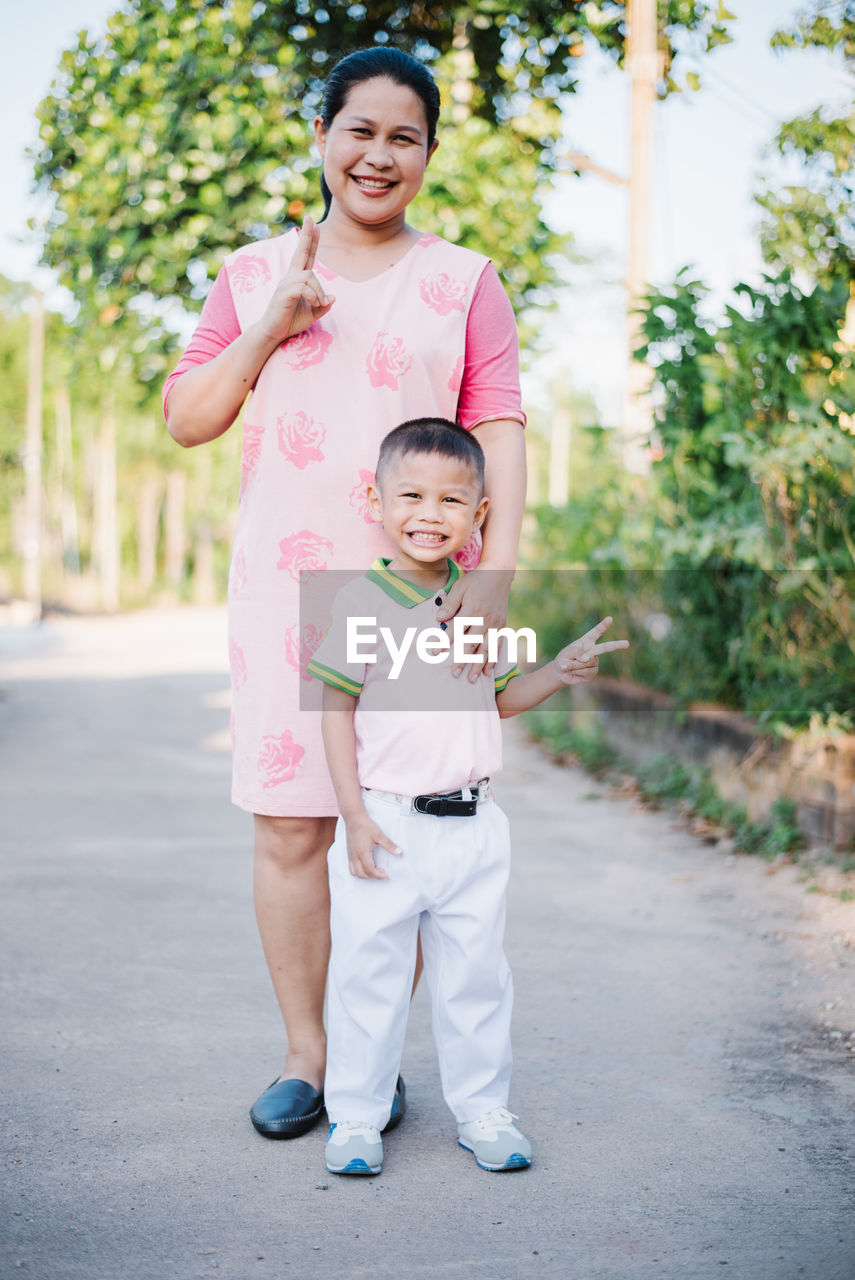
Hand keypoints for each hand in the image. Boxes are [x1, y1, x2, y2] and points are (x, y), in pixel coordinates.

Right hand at [257, 217, 334, 345]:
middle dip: (307, 236)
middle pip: (301, 253)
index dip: (310, 240)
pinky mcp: (283, 293)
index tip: (314, 224)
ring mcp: (285, 284)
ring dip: (319, 291)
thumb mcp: (313, 314)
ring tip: (320, 304)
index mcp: (297, 279)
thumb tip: (333, 297)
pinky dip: (313, 295)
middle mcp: (290, 277)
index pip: (305, 256)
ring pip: (309, 276)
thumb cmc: (290, 322)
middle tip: (310, 218)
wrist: (273, 333)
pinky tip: (315, 304)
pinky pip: (303, 288)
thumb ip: (323, 305)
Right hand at [345, 811, 402, 879]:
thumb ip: (389, 845)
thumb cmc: (366, 826)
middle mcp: (355, 856)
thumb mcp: (379, 835)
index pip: (369, 870)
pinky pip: (351, 867)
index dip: (378, 875)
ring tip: (374, 870)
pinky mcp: (349, 853)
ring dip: (365, 875)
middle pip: (361, 874)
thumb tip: (400, 853)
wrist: (354, 818)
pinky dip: (359, 871)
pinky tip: (367, 865)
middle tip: (382, 872)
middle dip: (372, 876)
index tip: (386, 875)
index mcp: (362, 852)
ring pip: (355, 872)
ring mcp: (351, 855)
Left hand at [436, 567, 512, 681]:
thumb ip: (450, 604)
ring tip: (471, 680)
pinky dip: (492, 660)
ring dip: (477, 665)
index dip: (445, 642)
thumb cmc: (476, 580)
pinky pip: (497, 646)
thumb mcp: (460, 587)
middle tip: (454, 675)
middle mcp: (485, 619)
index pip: (456, 629)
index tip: (435, 653)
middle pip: (471, 643)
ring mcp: (495, 624)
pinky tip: (487, 672)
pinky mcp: (502, 627)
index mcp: (472, 609)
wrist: (499, 574)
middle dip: (462, 660)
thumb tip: (438, 619)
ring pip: (485, 649)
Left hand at [553, 616, 628, 685]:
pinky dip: (576, 672)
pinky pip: (586, 671)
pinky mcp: (593, 673)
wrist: (561, 673)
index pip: (596, 632)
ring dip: (574, 665)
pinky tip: (574, 672)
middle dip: (616, 645)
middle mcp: (593, 651)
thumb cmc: (563, 660)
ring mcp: (595, 662)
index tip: (610, 619)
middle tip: (627, 644)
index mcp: (587, 642)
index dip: (603, 626)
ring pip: (587, 662)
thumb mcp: (565, 654)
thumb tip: (587, 658)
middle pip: (605, 648)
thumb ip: (575, 653)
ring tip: (569, 666)